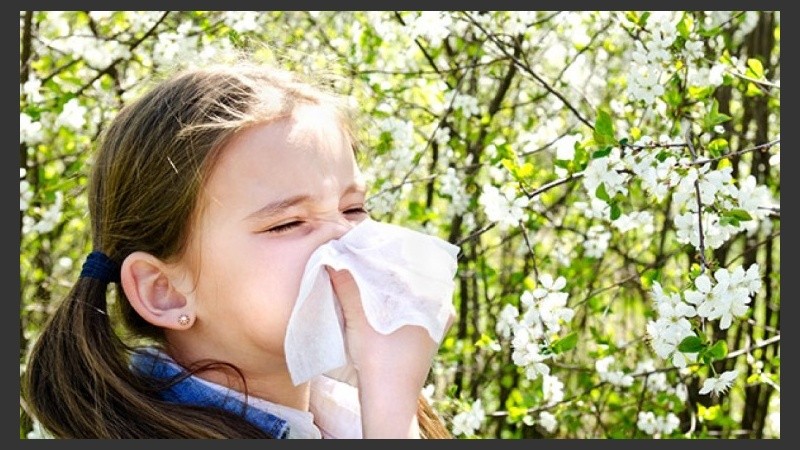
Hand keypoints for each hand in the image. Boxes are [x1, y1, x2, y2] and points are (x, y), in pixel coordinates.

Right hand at [326, 267, 452, 437]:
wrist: (389, 399)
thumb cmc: (380, 360)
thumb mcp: (360, 319)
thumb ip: (347, 287)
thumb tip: (333, 259)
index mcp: (433, 303)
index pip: (416, 267)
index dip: (395, 255)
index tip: (374, 246)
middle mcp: (439, 313)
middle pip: (414, 283)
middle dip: (392, 271)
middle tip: (368, 258)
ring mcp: (433, 329)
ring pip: (413, 299)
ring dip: (393, 290)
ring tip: (369, 276)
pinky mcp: (424, 341)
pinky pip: (411, 313)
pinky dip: (396, 306)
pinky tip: (378, 302)